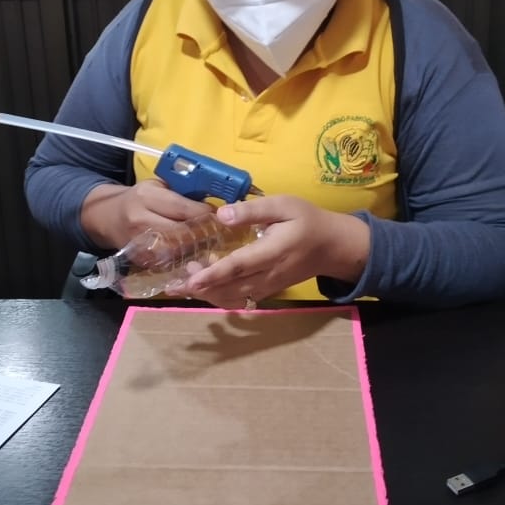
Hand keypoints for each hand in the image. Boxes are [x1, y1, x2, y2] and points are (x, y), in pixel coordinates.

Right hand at [81, 179, 212, 249]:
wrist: (109, 218)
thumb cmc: (139, 199)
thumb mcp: (157, 186)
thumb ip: (181, 192)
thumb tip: (213, 200)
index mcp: (146, 197)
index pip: (182, 208)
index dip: (204, 213)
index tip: (220, 215)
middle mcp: (141, 220)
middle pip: (181, 232)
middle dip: (203, 233)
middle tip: (219, 232)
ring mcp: (140, 243)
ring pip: (176, 250)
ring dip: (196, 248)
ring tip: (210, 244)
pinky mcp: (142, 260)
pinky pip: (169, 261)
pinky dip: (184, 259)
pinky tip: (195, 255)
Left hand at [179, 196, 369, 308]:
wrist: (332, 246)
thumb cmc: (307, 220)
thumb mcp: (284, 205)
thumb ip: (253, 210)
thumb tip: (221, 215)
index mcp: (273, 251)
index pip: (238, 266)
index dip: (213, 274)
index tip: (190, 279)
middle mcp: (268, 275)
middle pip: (230, 288)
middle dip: (200, 289)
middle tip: (172, 284)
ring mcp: (268, 286)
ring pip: (233, 298)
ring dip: (207, 294)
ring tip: (183, 283)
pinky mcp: (267, 290)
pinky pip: (240, 299)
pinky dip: (219, 296)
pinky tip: (204, 286)